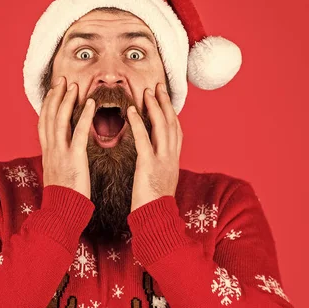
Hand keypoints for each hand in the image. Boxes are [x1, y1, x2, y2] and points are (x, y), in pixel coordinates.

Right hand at [38, 76, 95, 199]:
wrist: (60, 213)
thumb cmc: (62, 198)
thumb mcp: (57, 176)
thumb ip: (59, 161)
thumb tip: (62, 155)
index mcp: (47, 154)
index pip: (44, 123)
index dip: (48, 105)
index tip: (53, 91)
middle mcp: (51, 150)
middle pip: (49, 116)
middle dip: (55, 96)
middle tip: (62, 80)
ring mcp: (61, 154)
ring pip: (60, 120)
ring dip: (67, 100)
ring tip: (74, 86)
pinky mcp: (75, 159)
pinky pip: (79, 134)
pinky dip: (84, 117)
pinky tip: (91, 104)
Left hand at [127, 82, 182, 212]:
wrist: (156, 220)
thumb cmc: (154, 205)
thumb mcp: (160, 183)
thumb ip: (158, 168)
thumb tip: (153, 160)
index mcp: (174, 161)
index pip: (176, 131)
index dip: (171, 113)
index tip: (164, 99)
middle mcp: (171, 158)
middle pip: (172, 123)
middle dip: (165, 103)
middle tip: (158, 86)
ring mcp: (162, 161)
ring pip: (162, 127)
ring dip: (154, 107)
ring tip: (147, 92)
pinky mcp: (148, 166)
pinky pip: (144, 140)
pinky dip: (139, 123)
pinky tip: (132, 111)